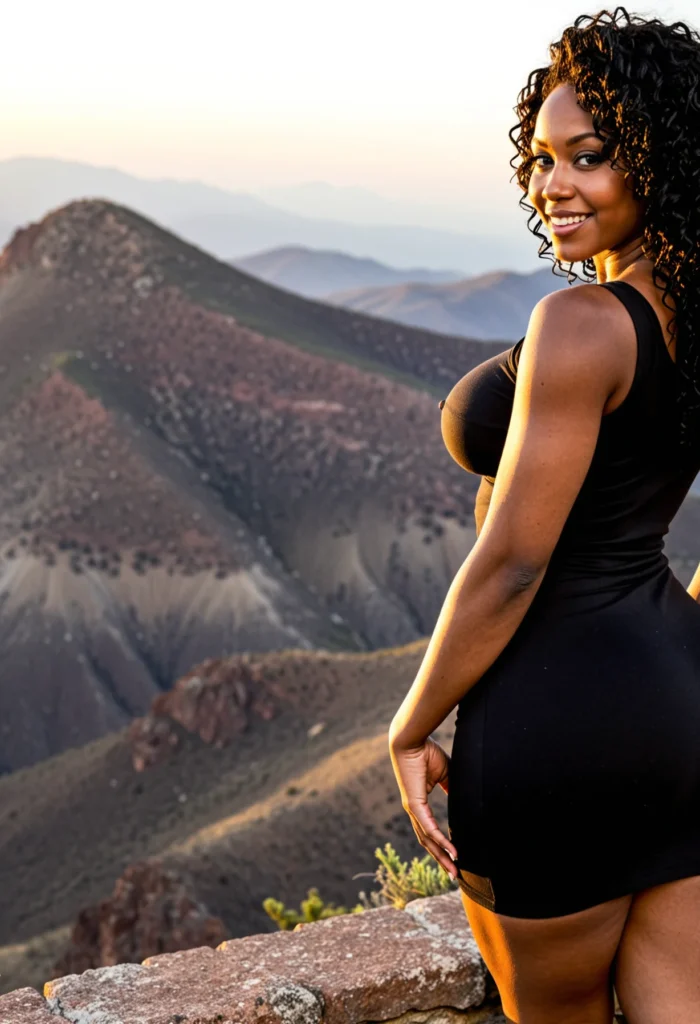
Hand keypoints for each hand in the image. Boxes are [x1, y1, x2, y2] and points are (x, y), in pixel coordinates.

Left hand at [388, 733, 457, 878]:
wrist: (412, 739)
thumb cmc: (426, 752)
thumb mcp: (445, 773)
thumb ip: (453, 789)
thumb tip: (465, 801)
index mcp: (419, 803)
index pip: (429, 830)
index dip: (442, 844)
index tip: (455, 857)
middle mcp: (414, 809)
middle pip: (427, 841)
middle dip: (440, 859)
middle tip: (454, 875)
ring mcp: (412, 808)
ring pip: (427, 840)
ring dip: (441, 857)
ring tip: (454, 871)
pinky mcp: (414, 804)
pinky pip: (428, 828)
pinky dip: (441, 841)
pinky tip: (452, 852)